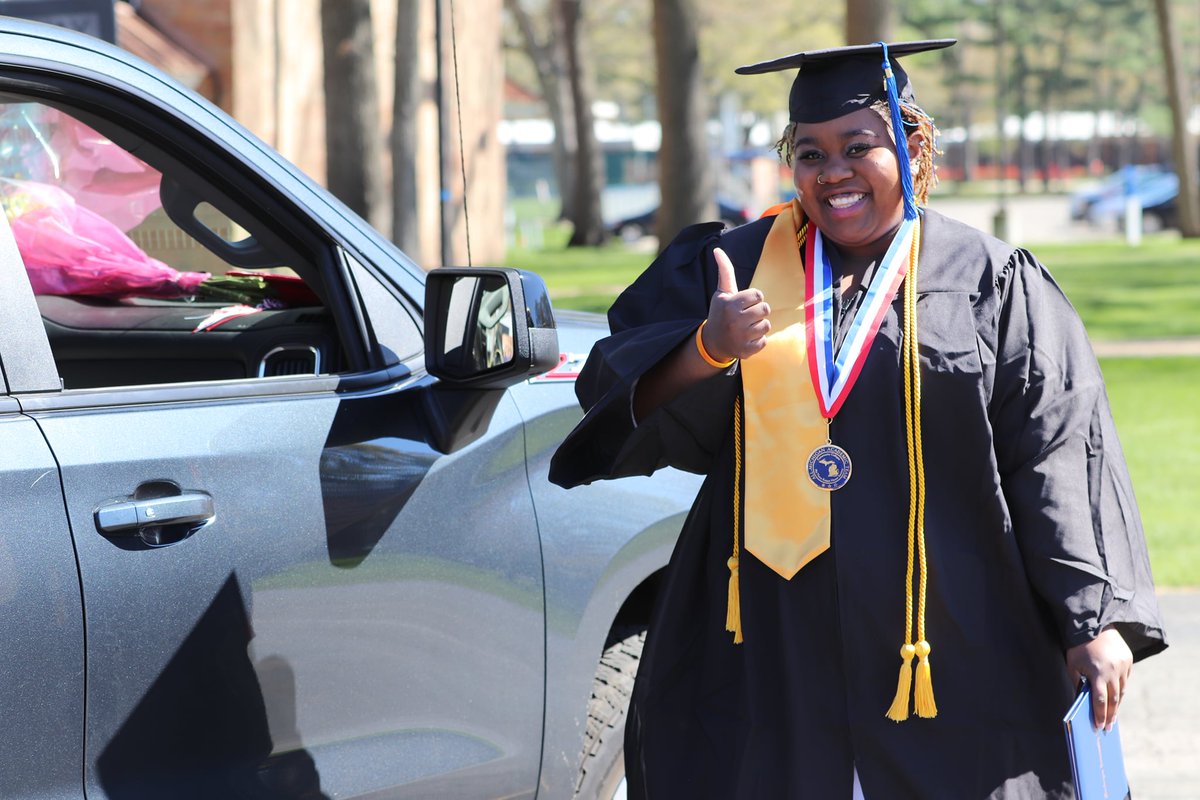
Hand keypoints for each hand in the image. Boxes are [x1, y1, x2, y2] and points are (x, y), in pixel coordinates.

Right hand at [702, 247, 770, 362]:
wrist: (713, 342)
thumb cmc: (720, 312)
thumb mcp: (722, 292)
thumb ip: (725, 271)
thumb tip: (717, 250)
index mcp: (731, 304)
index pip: (758, 295)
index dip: (753, 298)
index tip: (743, 304)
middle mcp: (735, 321)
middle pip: (765, 309)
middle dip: (758, 311)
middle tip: (746, 316)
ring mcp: (741, 337)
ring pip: (766, 325)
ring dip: (758, 326)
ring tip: (746, 327)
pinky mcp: (746, 350)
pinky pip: (764, 341)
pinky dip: (758, 340)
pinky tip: (746, 339)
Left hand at [1065, 627, 1132, 730]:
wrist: (1093, 624)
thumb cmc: (1078, 647)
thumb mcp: (1073, 665)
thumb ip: (1079, 683)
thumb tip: (1084, 701)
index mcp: (1098, 673)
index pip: (1100, 701)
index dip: (1100, 715)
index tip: (1099, 727)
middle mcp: (1113, 671)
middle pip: (1113, 699)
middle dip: (1110, 715)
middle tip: (1108, 727)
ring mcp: (1123, 666)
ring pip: (1121, 691)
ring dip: (1117, 704)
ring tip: (1112, 716)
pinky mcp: (1128, 660)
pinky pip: (1125, 679)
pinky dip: (1120, 689)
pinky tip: (1116, 697)